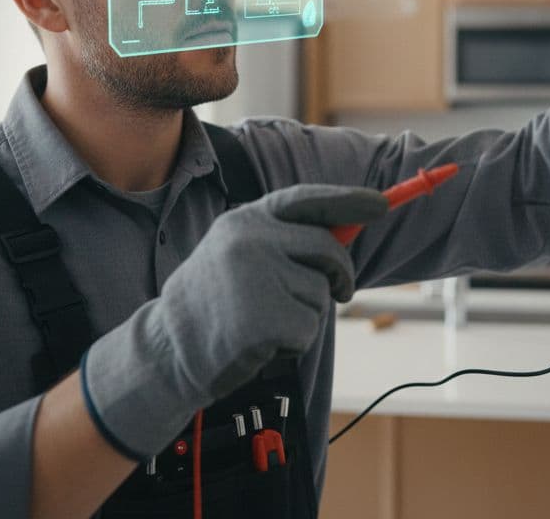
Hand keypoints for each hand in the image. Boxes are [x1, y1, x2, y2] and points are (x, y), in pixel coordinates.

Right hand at [80, 184, 387, 457]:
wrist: (167, 350)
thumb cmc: (212, 306)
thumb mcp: (237, 256)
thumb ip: (283, 242)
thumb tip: (343, 234)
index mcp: (245, 220)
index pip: (307, 200)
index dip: (348, 200)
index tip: (381, 205)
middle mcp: (252, 239)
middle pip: (328, 249)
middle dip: (342, 274)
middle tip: (343, 293)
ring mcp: (258, 276)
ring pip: (321, 294)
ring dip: (305, 316)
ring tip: (265, 323)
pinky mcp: (266, 316)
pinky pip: (310, 328)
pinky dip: (295, 343)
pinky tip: (262, 343)